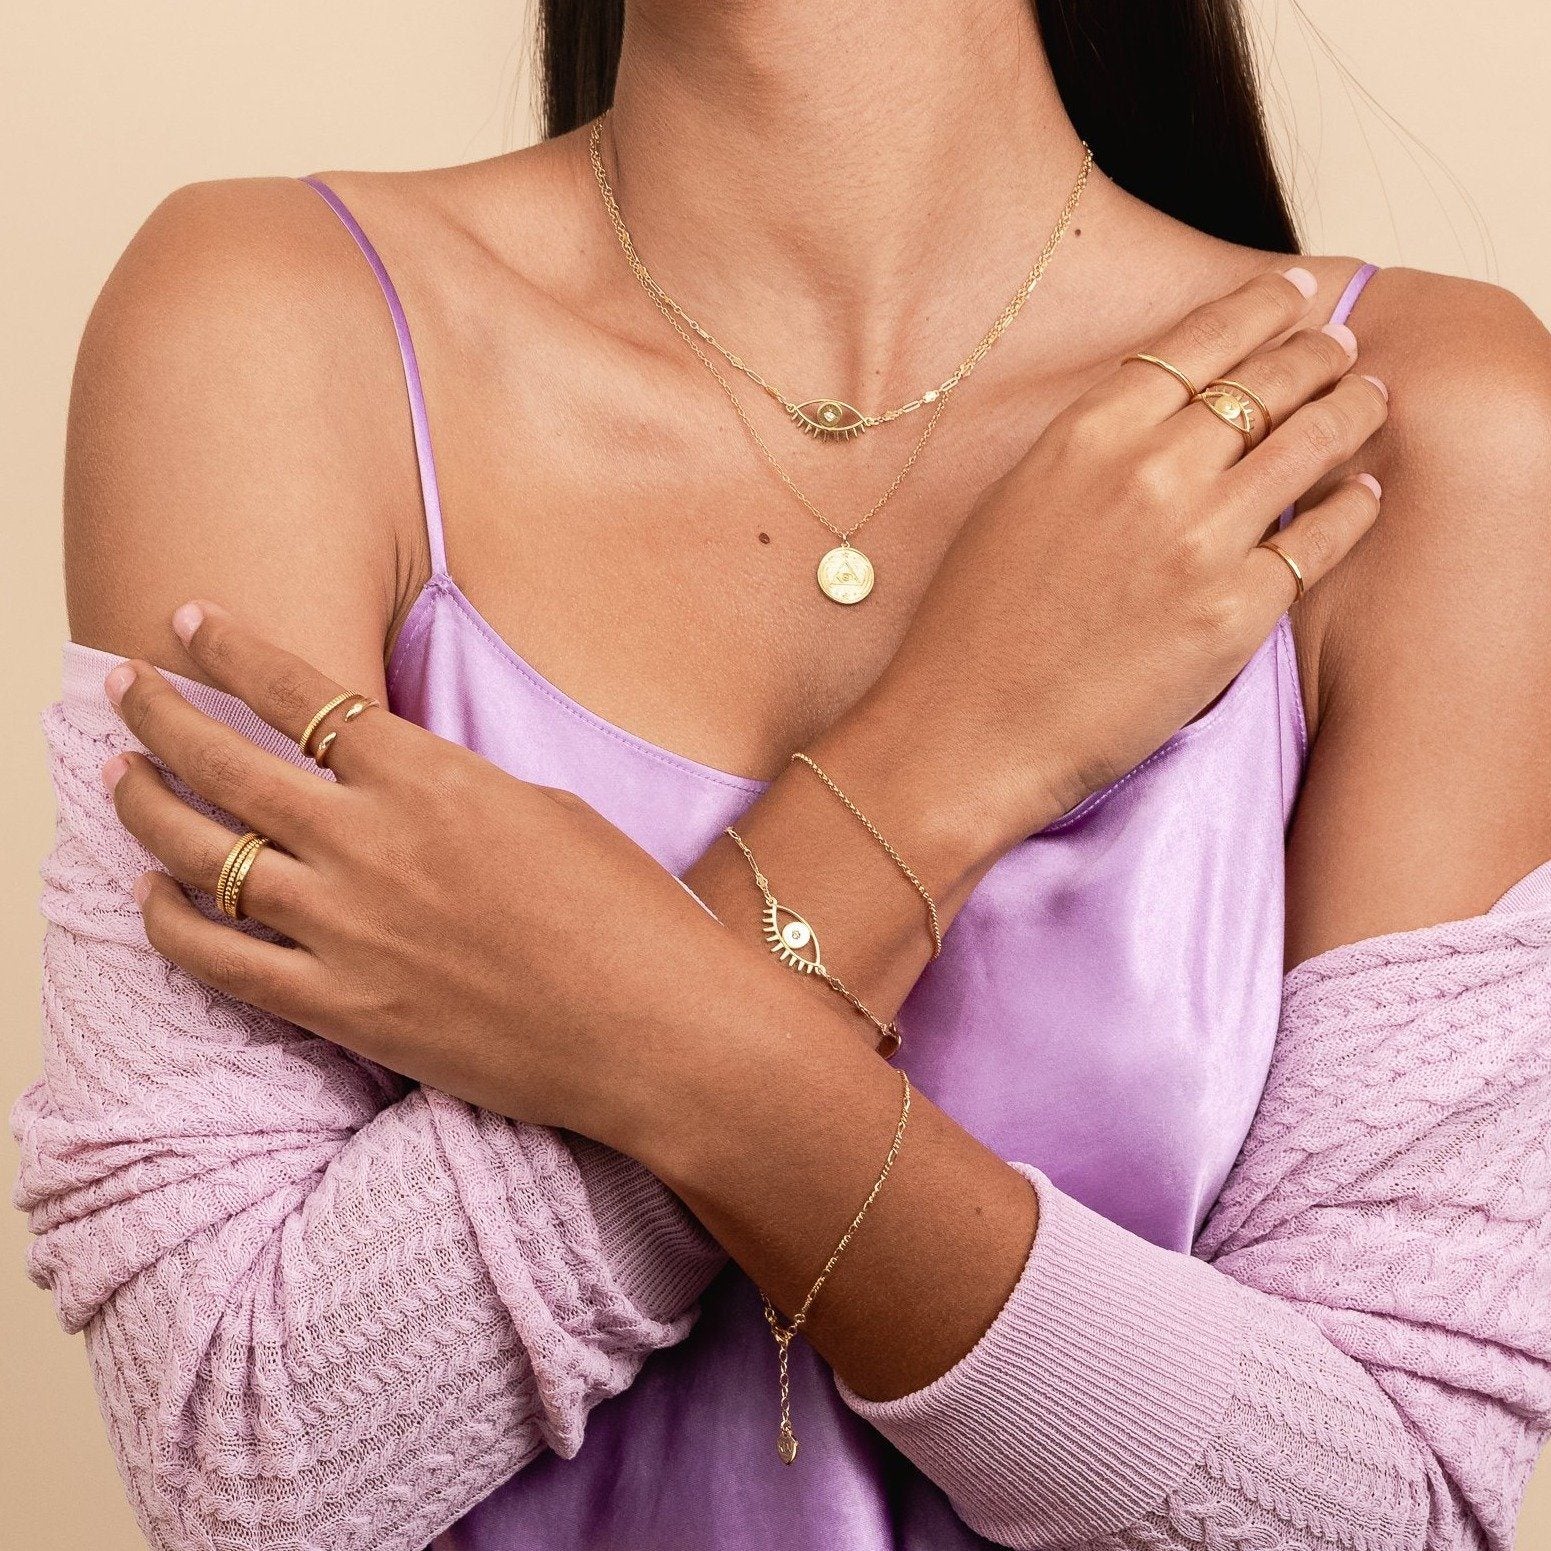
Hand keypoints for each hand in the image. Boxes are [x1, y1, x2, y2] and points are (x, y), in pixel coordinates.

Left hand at [98, 604, 755, 1150]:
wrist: (655, 1028)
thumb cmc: (626, 911)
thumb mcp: (547, 811)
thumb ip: (452, 791)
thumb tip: (398, 789)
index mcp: (430, 778)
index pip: (298, 693)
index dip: (231, 649)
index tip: (186, 619)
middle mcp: (370, 843)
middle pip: (224, 763)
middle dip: (158, 714)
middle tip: (123, 688)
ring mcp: (346, 929)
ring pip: (200, 854)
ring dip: (144, 808)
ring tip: (118, 780)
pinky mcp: (341, 1009)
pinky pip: (219, 962)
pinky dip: (170, 925)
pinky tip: (149, 900)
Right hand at [851, 266, 1387, 860]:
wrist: (965, 732)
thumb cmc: (973, 629)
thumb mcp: (1015, 502)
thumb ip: (1092, 452)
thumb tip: (1166, 425)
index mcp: (1087, 434)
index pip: (1199, 342)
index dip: (1262, 307)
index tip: (1298, 292)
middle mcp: (1151, 470)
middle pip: (1267, 382)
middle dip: (1320, 353)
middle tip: (1345, 346)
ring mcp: (1200, 540)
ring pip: (1311, 444)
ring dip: (1353, 411)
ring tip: (1372, 399)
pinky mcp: (1235, 613)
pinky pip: (1322, 539)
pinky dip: (1354, 508)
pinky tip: (1365, 493)